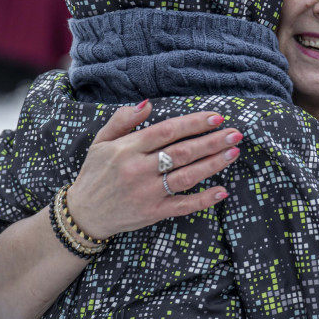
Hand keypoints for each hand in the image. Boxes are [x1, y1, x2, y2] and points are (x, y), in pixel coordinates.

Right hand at [67, 101, 242, 239]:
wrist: (83, 214)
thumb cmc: (95, 174)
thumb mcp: (101, 141)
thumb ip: (123, 120)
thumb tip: (149, 104)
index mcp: (128, 148)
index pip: (167, 131)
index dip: (193, 123)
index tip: (216, 118)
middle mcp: (139, 169)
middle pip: (182, 152)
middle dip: (212, 141)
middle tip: (236, 134)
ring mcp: (148, 192)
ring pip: (187, 176)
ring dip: (213, 164)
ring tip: (233, 153)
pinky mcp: (153, 213)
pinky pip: (183, 205)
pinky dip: (203, 200)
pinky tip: (222, 191)